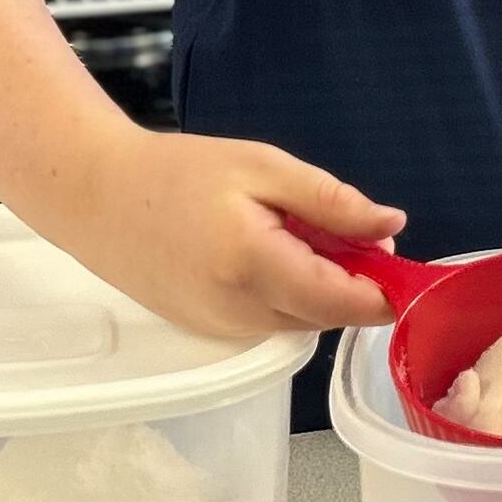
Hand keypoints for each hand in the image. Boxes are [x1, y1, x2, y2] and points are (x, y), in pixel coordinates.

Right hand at [31, 125, 405, 339]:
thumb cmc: (178, 173)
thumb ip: (332, 202)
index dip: (387, 289)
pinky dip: (286, 294)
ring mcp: (223, 331)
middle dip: (353, 281)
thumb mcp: (262, 168)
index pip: (347, 303)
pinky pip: (270, 322)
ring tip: (292, 230)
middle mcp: (242, 314)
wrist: (97, 198)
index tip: (404, 262)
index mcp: (257, 268)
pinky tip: (265, 251)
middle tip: (343, 225)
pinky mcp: (210, 333)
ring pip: (301, 321)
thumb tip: (394, 227)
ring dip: (319, 287)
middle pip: (328, 315)